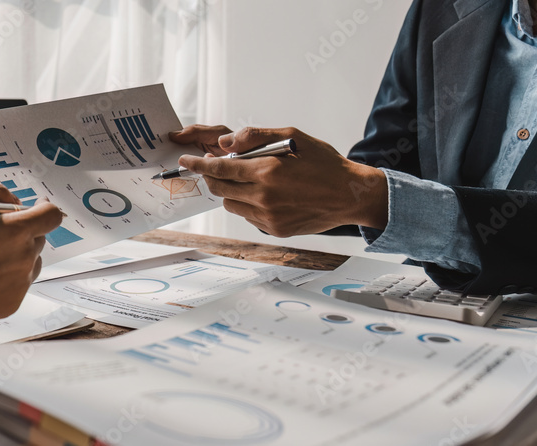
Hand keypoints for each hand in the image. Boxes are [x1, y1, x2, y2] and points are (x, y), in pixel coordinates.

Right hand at [0, 184, 62, 326]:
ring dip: (16, 257)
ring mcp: (21, 283)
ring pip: (30, 263)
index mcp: (17, 231)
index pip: (51, 215)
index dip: (44, 208)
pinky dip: (5, 279)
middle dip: (22, 233)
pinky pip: (17, 285)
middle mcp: (25, 257)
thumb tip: (16, 202)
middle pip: (38, 239)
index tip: (37, 208)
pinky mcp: (13, 303)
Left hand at [170, 125, 388, 235]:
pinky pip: (247, 216)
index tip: (185, 161)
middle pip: (220, 190)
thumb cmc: (323, 162)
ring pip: (231, 204)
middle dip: (212, 177)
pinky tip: (265, 194)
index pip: (220, 169)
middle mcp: (264, 197)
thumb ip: (255, 136)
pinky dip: (247, 204)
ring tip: (249, 180)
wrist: (350, 195)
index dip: (199, 165)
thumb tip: (224, 143)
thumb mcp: (292, 136)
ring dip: (230, 192)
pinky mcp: (274, 230)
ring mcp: (268, 217)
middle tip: (214, 166)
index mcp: (267, 171)